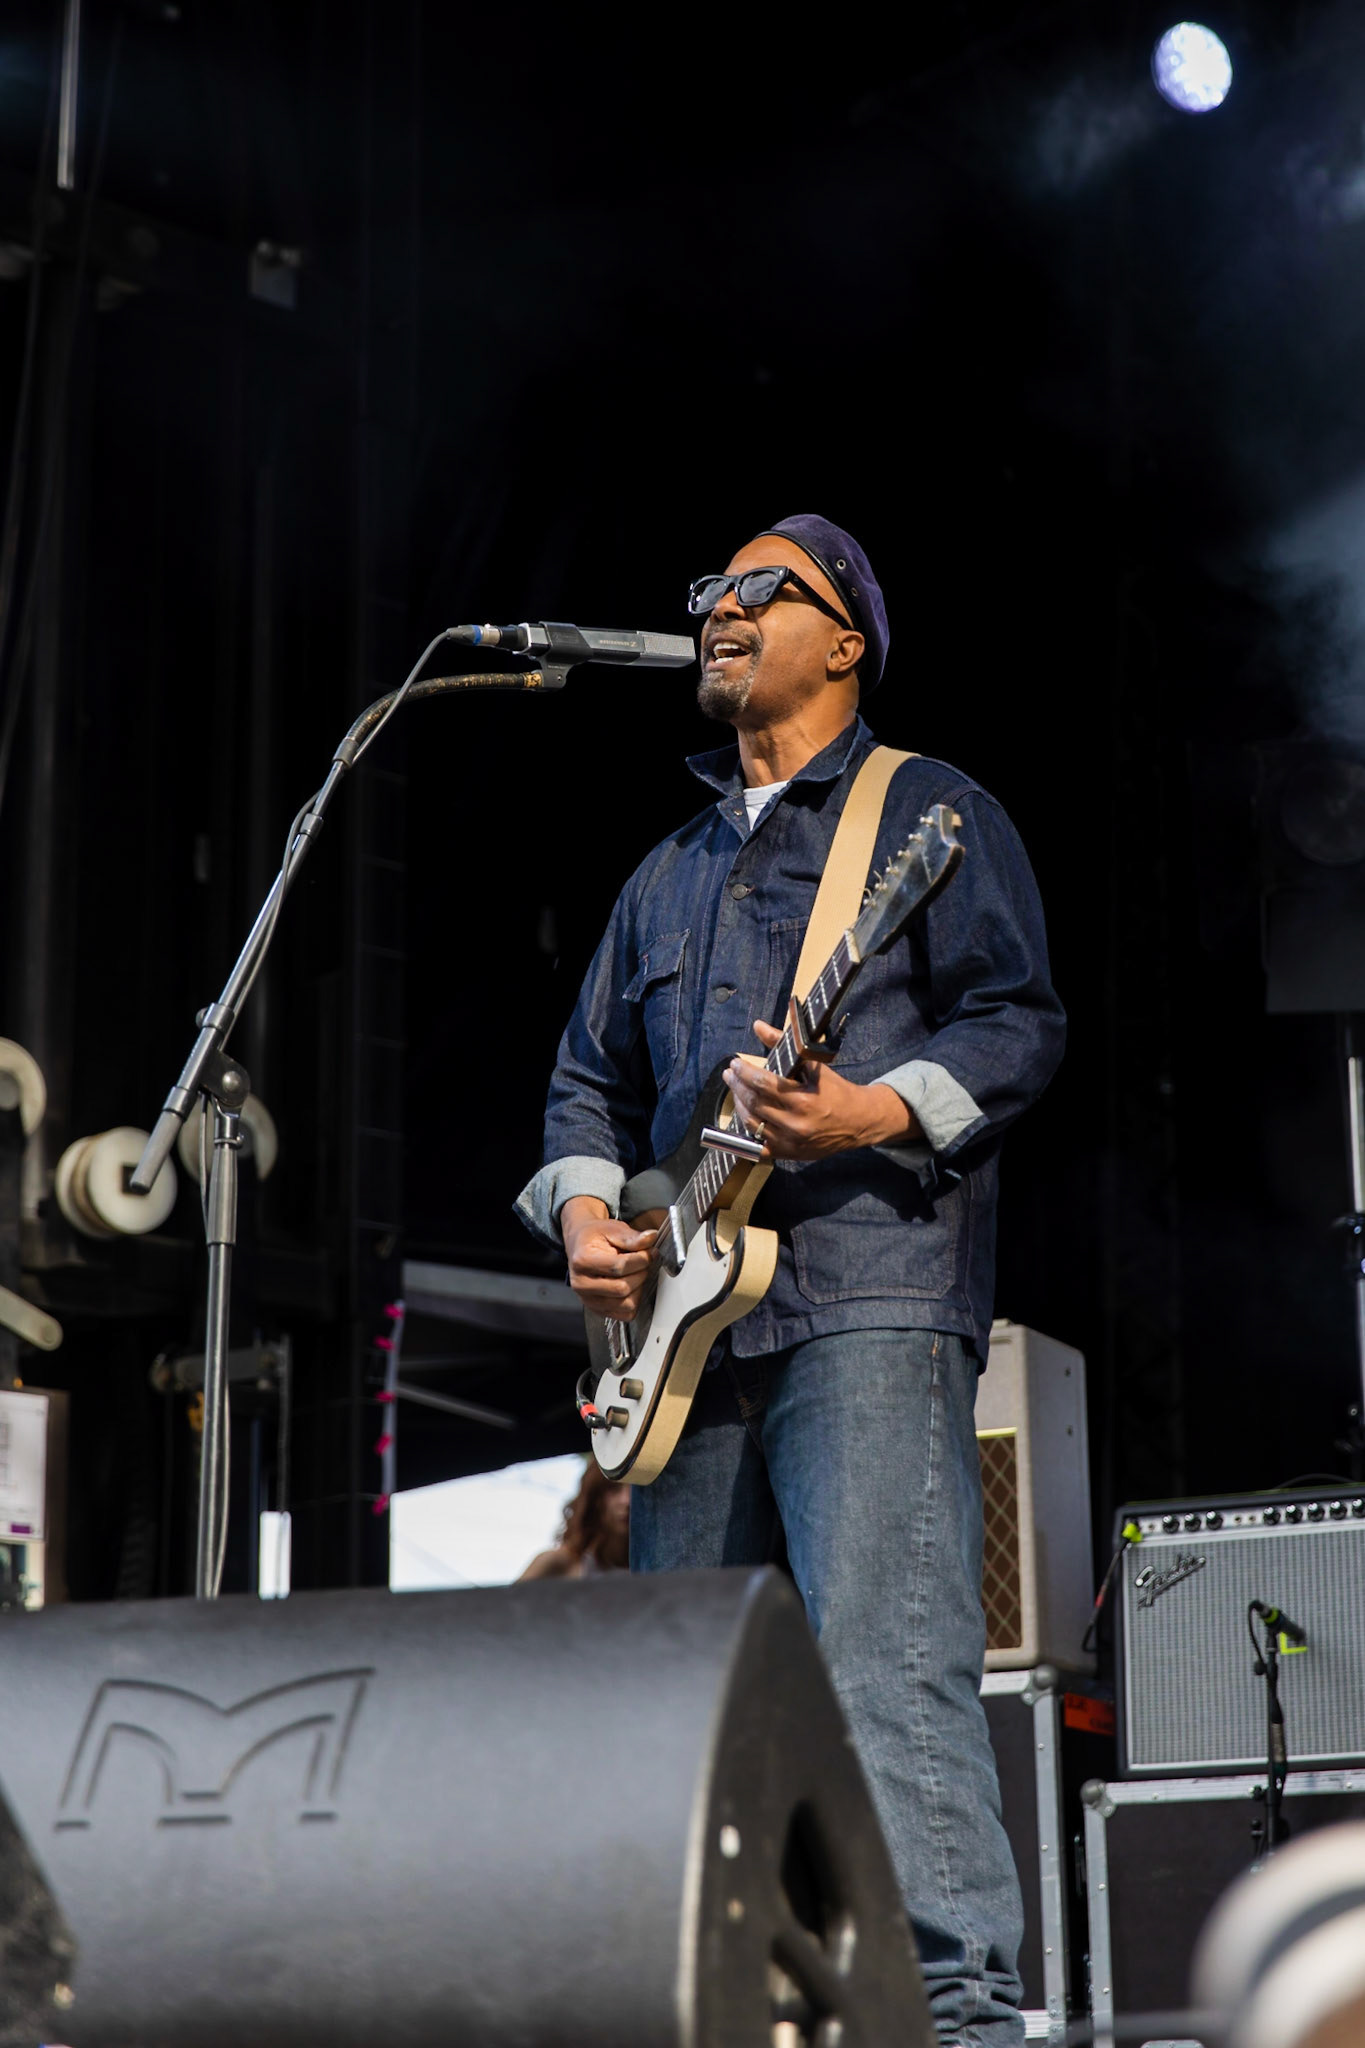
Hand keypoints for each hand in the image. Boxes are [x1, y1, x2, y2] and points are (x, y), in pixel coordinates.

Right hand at [560, 1196, 659, 1320]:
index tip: (650, 1252)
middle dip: (641, 1273)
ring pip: (626, 1304)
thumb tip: (651, 1237)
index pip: (619, 1267)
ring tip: (637, 1273)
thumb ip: (632, 1237)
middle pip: (623, 1288)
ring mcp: (589, 1300)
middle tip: (644, 1262)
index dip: (641, 1259)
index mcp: (583, 1261)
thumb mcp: (612, 1229)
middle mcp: (582, 1284)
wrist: (580, 1245)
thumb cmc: (595, 1238)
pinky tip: (632, 1286)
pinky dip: (634, 1301)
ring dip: (639, 1288)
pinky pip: (625, 1314)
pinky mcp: (598, 1310)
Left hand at [723, 1021, 920, 1160]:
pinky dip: (747, 1132)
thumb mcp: (815, 1065)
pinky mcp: (789, 1154)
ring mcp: (791, 1142)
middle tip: (730, 1074)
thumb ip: (784, 1044)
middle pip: (754, 1103)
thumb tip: (758, 1026)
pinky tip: (744, 1117)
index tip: (736, 1063)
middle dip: (737, 1086)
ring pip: (751, 1123)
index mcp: (803, 1100)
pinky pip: (758, 1147)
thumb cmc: (838, 1091)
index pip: (762, 1083)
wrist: (860, 1121)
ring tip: (736, 1091)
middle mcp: (795, 1123)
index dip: (744, 1072)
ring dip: (739, 1105)